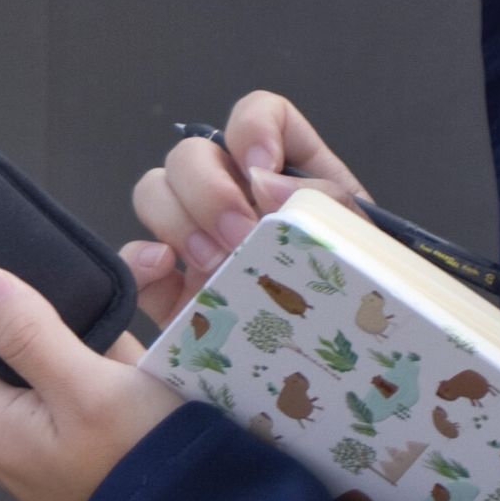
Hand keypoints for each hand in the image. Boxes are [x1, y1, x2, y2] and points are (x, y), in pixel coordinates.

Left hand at [0, 265, 180, 500]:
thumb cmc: (141, 462)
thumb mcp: (86, 386)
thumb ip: (27, 332)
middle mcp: (7, 444)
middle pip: (0, 354)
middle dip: (32, 313)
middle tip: (70, 274)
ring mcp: (44, 457)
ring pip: (44, 373)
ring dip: (72, 340)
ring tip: (108, 309)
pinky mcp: (79, 462)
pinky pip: (75, 399)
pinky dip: (96, 371)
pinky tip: (128, 357)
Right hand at [117, 90, 366, 325]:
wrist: (345, 385)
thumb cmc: (365, 307)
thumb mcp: (365, 248)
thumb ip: (327, 203)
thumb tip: (266, 183)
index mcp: (290, 176)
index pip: (260, 115)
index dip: (252, 129)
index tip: (260, 169)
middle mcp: (237, 199)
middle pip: (192, 152)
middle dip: (209, 190)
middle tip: (239, 238)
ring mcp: (198, 241)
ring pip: (154, 191)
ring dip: (178, 221)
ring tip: (215, 266)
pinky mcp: (172, 289)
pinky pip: (134, 256)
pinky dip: (140, 259)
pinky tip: (169, 273)